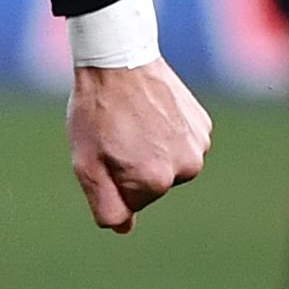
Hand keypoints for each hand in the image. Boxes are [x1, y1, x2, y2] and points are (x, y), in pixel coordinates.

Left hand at [68, 59, 211, 234]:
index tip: (105, 154)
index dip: (111, 181)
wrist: (119, 58)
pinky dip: (166, 133)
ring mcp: (198, 144)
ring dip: (151, 150)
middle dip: (132, 168)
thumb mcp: (86, 164)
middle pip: (152, 186)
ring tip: (134, 121)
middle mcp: (186, 167)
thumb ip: (106, 206)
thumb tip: (123, 229)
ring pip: (168, 164)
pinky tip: (152, 111)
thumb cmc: (96, 112)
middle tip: (118, 134)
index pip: (130, 205)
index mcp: (155, 181)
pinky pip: (181, 143)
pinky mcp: (202, 125)